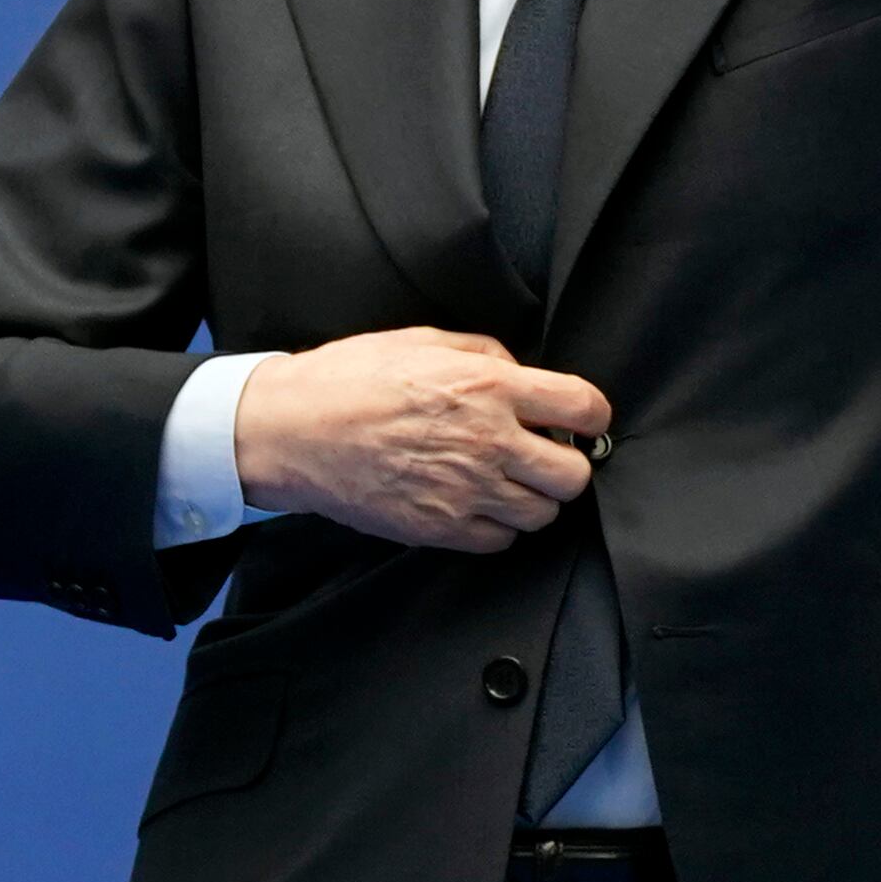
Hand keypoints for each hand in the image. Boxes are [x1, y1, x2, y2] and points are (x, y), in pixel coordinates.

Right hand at [233, 327, 607, 554]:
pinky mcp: (439, 529)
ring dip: (533, 498)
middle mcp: (488, 442)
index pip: (584, 407)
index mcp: (490, 388)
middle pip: (573, 475)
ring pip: (543, 514)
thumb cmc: (349, 379)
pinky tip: (477, 504)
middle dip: (566, 464)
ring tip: (506, 480)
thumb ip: (486, 354)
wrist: (290, 431)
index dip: (590, 414)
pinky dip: (498, 526)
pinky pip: (501, 541)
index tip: (579, 419)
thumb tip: (522, 372)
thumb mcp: (424, 340)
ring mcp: (465, 491)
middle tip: (542, 455)